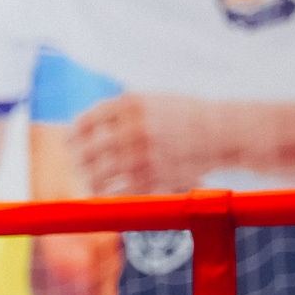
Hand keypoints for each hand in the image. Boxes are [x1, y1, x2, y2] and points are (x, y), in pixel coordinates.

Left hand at [70, 93, 214, 195]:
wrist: (225, 132)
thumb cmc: (185, 116)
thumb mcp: (151, 100)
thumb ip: (118, 110)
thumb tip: (81, 127)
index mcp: (129, 104)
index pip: (85, 122)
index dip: (73, 135)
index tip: (70, 143)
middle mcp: (132, 128)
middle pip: (87, 151)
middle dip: (80, 161)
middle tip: (79, 165)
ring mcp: (143, 154)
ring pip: (98, 175)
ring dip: (91, 180)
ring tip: (92, 181)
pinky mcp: (154, 177)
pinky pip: (118, 192)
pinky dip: (109, 194)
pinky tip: (108, 193)